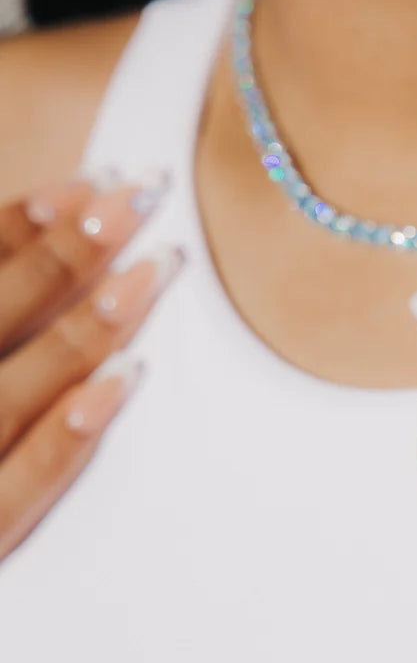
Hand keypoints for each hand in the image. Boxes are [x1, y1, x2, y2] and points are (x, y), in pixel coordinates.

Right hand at [0, 170, 179, 562]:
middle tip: (143, 194)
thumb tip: (40, 253)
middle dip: (73, 248)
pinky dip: (73, 428)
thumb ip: (7, 327)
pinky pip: (25, 482)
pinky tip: (127, 379)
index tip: (91, 180)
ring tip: (156, 266)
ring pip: (20, 383)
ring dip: (91, 321)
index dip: (21, 221)